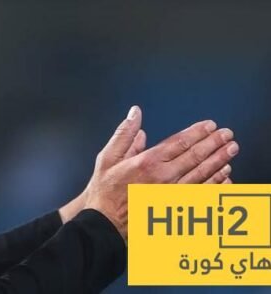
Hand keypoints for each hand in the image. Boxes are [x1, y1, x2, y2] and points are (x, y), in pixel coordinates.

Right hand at [78, 106, 237, 239]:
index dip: (197, 132)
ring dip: (219, 161)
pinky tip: (225, 177)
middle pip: (195, 156)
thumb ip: (124, 134)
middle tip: (227, 135)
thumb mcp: (108, 157)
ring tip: (230, 151)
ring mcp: (172, 194)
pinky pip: (202, 194)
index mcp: (147, 162)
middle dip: (214, 143)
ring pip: (203, 174)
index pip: (179, 142)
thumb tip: (135, 113)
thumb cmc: (106, 191)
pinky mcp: (176, 207)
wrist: (106, 223)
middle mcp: (164, 177)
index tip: (210, 125)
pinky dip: (215, 184)